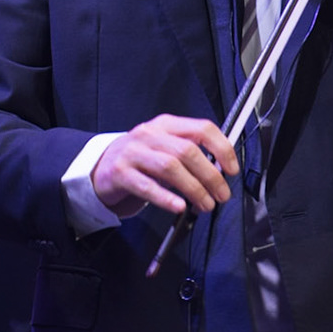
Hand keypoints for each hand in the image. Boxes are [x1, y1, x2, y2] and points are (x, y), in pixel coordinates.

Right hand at [91, 114, 236, 216]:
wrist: (100, 168)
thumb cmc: (140, 160)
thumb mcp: (164, 148)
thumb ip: (190, 154)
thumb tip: (221, 172)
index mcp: (166, 125)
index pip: (202, 128)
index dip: (222, 148)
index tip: (232, 169)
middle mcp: (149, 134)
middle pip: (187, 151)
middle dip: (210, 176)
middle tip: (221, 195)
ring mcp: (132, 153)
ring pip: (170, 167)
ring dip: (193, 189)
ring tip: (205, 204)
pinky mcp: (120, 173)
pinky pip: (146, 186)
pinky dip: (166, 197)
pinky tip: (179, 207)